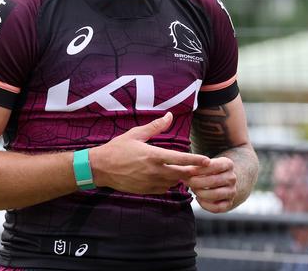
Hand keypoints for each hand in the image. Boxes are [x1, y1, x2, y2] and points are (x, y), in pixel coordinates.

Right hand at [89, 112, 209, 194]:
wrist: (100, 168)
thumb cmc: (118, 148)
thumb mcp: (136, 134)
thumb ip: (155, 127)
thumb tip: (169, 116)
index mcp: (153, 156)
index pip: (180, 159)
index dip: (195, 160)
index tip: (207, 161)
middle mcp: (154, 171)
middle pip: (181, 173)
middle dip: (191, 171)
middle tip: (200, 167)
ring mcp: (149, 182)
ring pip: (173, 182)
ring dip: (180, 177)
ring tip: (186, 171)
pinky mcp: (145, 190)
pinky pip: (164, 189)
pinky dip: (169, 184)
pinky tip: (169, 177)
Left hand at [185, 157, 236, 212]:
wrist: (221, 182)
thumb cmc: (209, 171)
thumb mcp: (206, 164)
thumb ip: (196, 166)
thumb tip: (184, 170)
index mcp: (228, 164)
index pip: (214, 166)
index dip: (200, 169)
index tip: (188, 171)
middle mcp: (232, 178)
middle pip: (214, 181)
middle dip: (197, 182)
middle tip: (187, 181)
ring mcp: (232, 191)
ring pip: (216, 195)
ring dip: (200, 193)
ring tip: (193, 189)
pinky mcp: (229, 204)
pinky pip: (217, 208)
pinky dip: (205, 205)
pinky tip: (198, 198)